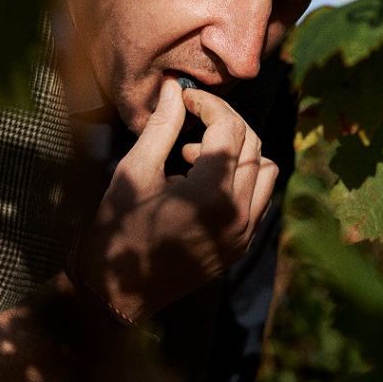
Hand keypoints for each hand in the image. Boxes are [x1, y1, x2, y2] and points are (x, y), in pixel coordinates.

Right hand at [74, 78, 277, 322]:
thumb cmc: (117, 230)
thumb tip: (175, 88)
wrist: (117, 293)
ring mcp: (244, 235)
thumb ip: (161, 126)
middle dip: (224, 121)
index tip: (185, 99)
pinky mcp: (241, 246)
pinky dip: (241, 178)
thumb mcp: (134, 172)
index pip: (229, 129)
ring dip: (238, 151)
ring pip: (265, 171)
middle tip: (190, 118)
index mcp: (211, 195)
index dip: (209, 105)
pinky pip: (259, 199)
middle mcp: (238, 215)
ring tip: (195, 155)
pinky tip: (203, 182)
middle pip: (252, 145)